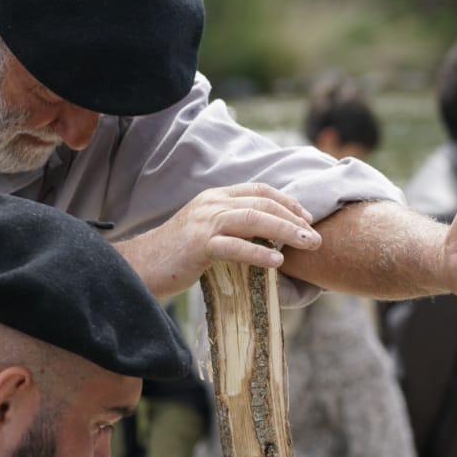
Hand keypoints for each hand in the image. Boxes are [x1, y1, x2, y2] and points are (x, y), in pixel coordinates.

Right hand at [123, 183, 323, 297]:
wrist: (139, 266)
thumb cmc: (177, 256)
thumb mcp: (208, 233)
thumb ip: (233, 228)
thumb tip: (267, 238)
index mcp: (215, 198)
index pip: (259, 190)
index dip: (287, 201)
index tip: (307, 217)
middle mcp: (212, 204)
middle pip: (262, 203)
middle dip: (295, 218)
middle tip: (317, 236)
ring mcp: (204, 222)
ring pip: (253, 220)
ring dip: (286, 231)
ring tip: (308, 245)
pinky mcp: (198, 244)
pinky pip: (234, 246)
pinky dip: (258, 252)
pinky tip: (277, 261)